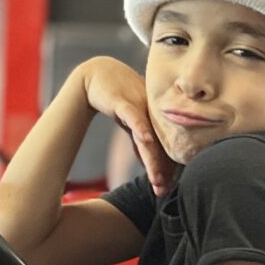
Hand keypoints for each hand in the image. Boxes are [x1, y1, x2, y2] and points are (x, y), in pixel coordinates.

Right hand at [79, 56, 171, 194]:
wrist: (97, 73)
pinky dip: (140, 128)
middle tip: (163, 191)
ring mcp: (139, 107)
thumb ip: (140, 139)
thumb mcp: (130, 121)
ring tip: (157, 180)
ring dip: (153, 160)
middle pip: (160, 147)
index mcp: (156, 119)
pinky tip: (146, 139)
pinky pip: (133, 117)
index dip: (167, 169)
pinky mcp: (123, 102)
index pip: (164, 148)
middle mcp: (152, 114)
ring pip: (149, 138)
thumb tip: (148, 161)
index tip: (168, 189)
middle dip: (162, 171)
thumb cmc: (116, 96)